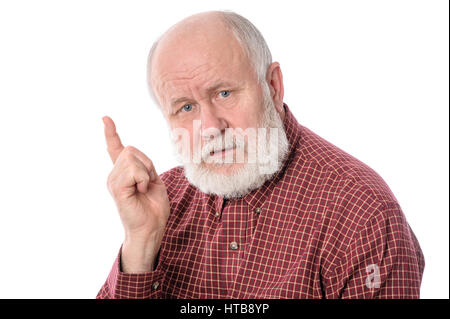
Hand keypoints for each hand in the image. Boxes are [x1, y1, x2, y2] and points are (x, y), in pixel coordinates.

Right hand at [103, 116, 169, 272]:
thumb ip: (143, 166)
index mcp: (124, 173)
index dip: (111, 133)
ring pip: (132, 158)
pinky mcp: (116, 187)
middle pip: (131, 150)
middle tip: (148, 183)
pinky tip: (140, 191)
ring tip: (143, 189)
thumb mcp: (153, 180)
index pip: (115, 149)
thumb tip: (131, 151)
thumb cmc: (154, 207)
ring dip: (145, 172)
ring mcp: (113, 181)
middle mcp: (114, 175)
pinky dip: (143, 179)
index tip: (105, 118)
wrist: (152, 228)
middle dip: (146, 163)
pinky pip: (133, 170)